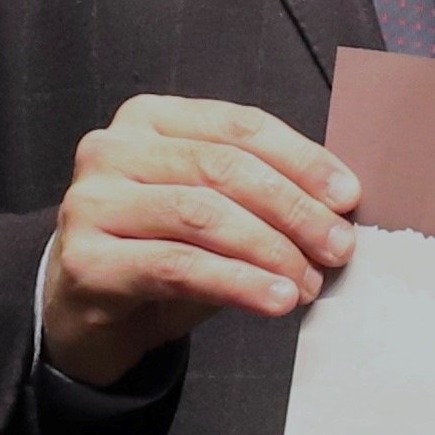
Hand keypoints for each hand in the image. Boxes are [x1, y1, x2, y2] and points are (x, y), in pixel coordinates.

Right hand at [41, 96, 358, 387]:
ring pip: (202, 214)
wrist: (87, 315)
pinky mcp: (87, 260)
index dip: (301, 159)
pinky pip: (178, 266)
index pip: (238, 127)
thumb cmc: (158, 255)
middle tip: (338, 247)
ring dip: (270, 250)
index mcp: (149, 119)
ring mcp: (92, 203)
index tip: (348, 196)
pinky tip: (274, 299)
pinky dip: (237, 283)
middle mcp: (112, 149)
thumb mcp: (213, 212)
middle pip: (223, 168)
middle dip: (293, 209)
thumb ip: (261, 197)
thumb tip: (340, 206)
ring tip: (309, 283)